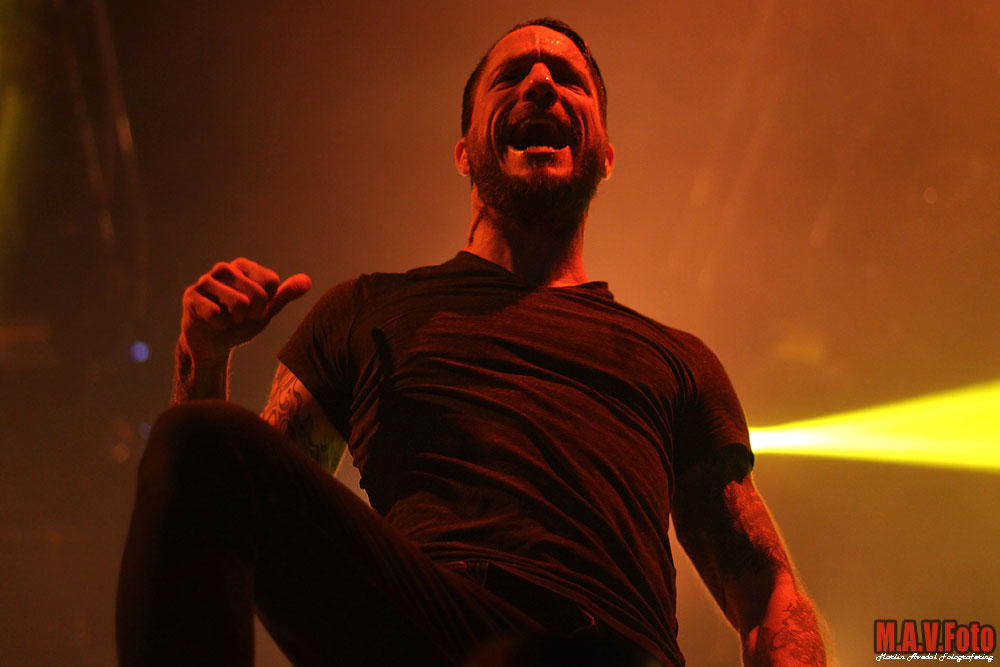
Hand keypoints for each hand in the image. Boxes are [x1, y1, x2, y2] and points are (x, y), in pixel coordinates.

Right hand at [180, 258, 311, 361]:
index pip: (271, 282)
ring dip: (236, 319)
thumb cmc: (240, 322)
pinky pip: (216, 314)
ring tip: (228, 318)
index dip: (267, 303)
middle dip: (252, 314)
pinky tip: (213, 323)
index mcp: (244, 267)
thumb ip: (285, 294)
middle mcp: (224, 269)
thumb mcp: (266, 310)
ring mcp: (205, 281)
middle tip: (239, 316)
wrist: (212, 344)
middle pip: (258, 294)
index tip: (255, 309)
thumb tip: (307, 281)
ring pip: (239, 303)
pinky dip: (220, 325)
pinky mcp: (191, 297)